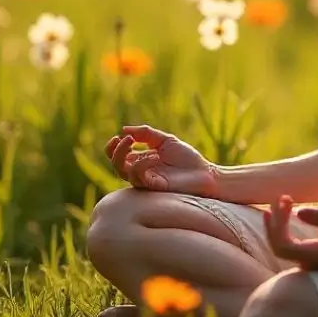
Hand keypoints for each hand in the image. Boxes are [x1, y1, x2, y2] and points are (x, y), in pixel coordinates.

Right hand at [104, 125, 218, 196]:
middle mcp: (141, 172)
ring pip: (123, 173)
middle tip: (125, 140)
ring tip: (134, 142)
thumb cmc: (187, 158)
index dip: (113, 148)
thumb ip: (145, 134)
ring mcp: (146, 180)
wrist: (205, 174)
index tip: (118, 136)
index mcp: (142, 160)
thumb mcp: (165, 140)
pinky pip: (139, 178)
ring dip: (125, 156)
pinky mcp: (153, 187)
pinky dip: (141, 165)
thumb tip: (124, 129)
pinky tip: (153, 157)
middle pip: (117, 165)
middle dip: (116, 152)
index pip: (119, 156)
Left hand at [264, 195, 317, 270]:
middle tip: (282, 197)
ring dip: (279, 224)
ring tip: (284, 201)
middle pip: (278, 246)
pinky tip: (290, 213)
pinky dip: (286, 229)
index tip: (286, 200)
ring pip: (283, 246)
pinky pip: (291, 246)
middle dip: (274, 221)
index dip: (277, 223)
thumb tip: (299, 211)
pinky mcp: (315, 259)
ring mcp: (311, 263)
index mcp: (314, 257)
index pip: (282, 244)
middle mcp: (309, 264)